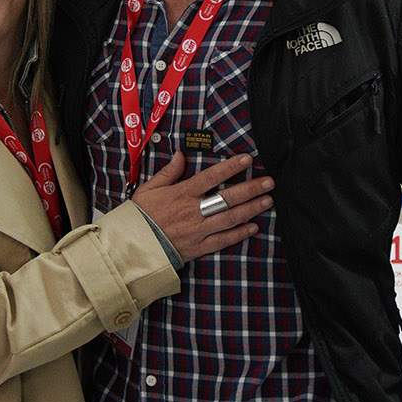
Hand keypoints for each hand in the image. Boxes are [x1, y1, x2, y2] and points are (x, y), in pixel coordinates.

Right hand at [131, 152, 273, 261]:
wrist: (132, 246)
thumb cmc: (140, 215)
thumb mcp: (149, 188)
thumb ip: (168, 172)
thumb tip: (181, 154)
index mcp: (182, 194)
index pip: (211, 177)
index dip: (231, 167)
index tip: (247, 159)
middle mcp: (193, 211)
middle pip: (227, 198)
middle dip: (250, 189)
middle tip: (269, 182)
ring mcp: (198, 230)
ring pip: (230, 218)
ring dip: (251, 209)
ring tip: (268, 201)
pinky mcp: (199, 247)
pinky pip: (223, 240)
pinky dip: (239, 234)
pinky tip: (253, 227)